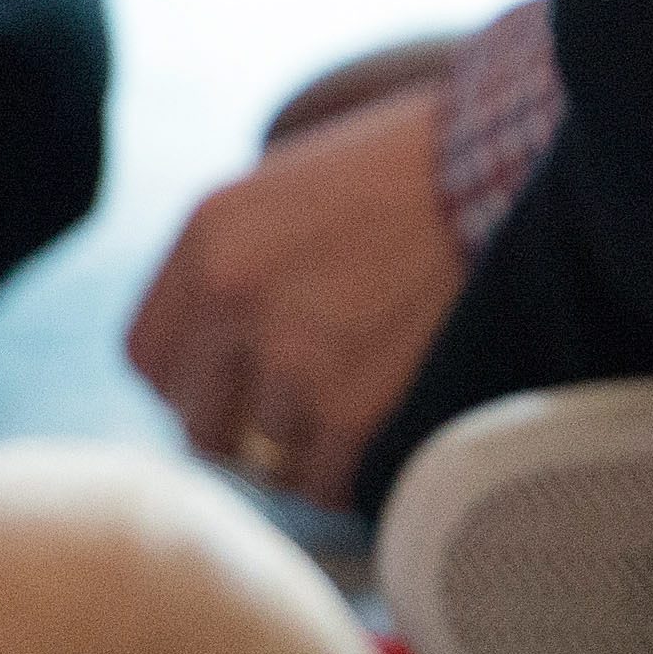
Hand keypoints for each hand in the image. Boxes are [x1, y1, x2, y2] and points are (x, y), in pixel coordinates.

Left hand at [126, 84, 464, 510]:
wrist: (503, 174)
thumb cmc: (409, 173)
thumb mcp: (285, 186)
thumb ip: (232, 258)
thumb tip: (217, 345)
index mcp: (208, 237)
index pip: (149, 357)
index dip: (192, 384)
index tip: (235, 389)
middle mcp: (232, 299)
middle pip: (197, 418)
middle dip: (242, 427)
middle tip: (295, 419)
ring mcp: (292, 357)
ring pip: (261, 456)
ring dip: (303, 452)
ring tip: (348, 427)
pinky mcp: (354, 405)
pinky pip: (322, 480)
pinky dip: (348, 476)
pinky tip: (376, 443)